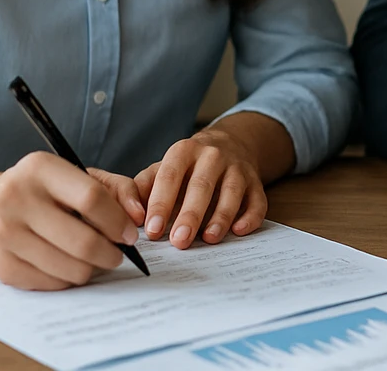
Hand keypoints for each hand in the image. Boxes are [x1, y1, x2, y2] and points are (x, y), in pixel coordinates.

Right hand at [0, 151, 140, 290]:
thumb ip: (117, 189)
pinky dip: (67, 279)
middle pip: (82, 240)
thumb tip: (138, 216)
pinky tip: (67, 265)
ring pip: (69, 268)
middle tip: (117, 255)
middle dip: (110, 253)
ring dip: (91, 269)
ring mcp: (3, 233)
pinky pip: (51, 283)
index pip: (91, 198)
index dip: (118, 221)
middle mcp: (14, 197)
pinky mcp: (0, 264)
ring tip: (94, 260)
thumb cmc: (43, 192)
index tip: (129, 235)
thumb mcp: (79, 176)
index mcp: (39, 168)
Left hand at [136, 115, 284, 248]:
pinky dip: (251, 216)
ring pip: (232, 191)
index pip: (170, 176)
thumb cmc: (188, 166)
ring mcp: (237, 168)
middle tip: (179, 241)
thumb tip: (129, 213)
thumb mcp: (164, 167)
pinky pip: (257, 199)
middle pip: (202, 185)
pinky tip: (240, 230)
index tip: (153, 230)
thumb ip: (144, 186)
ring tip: (209, 238)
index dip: (161, 203)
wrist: (230, 143)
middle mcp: (213, 155)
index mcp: (184, 150)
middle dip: (190, 214)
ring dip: (221, 216)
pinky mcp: (256, 182)